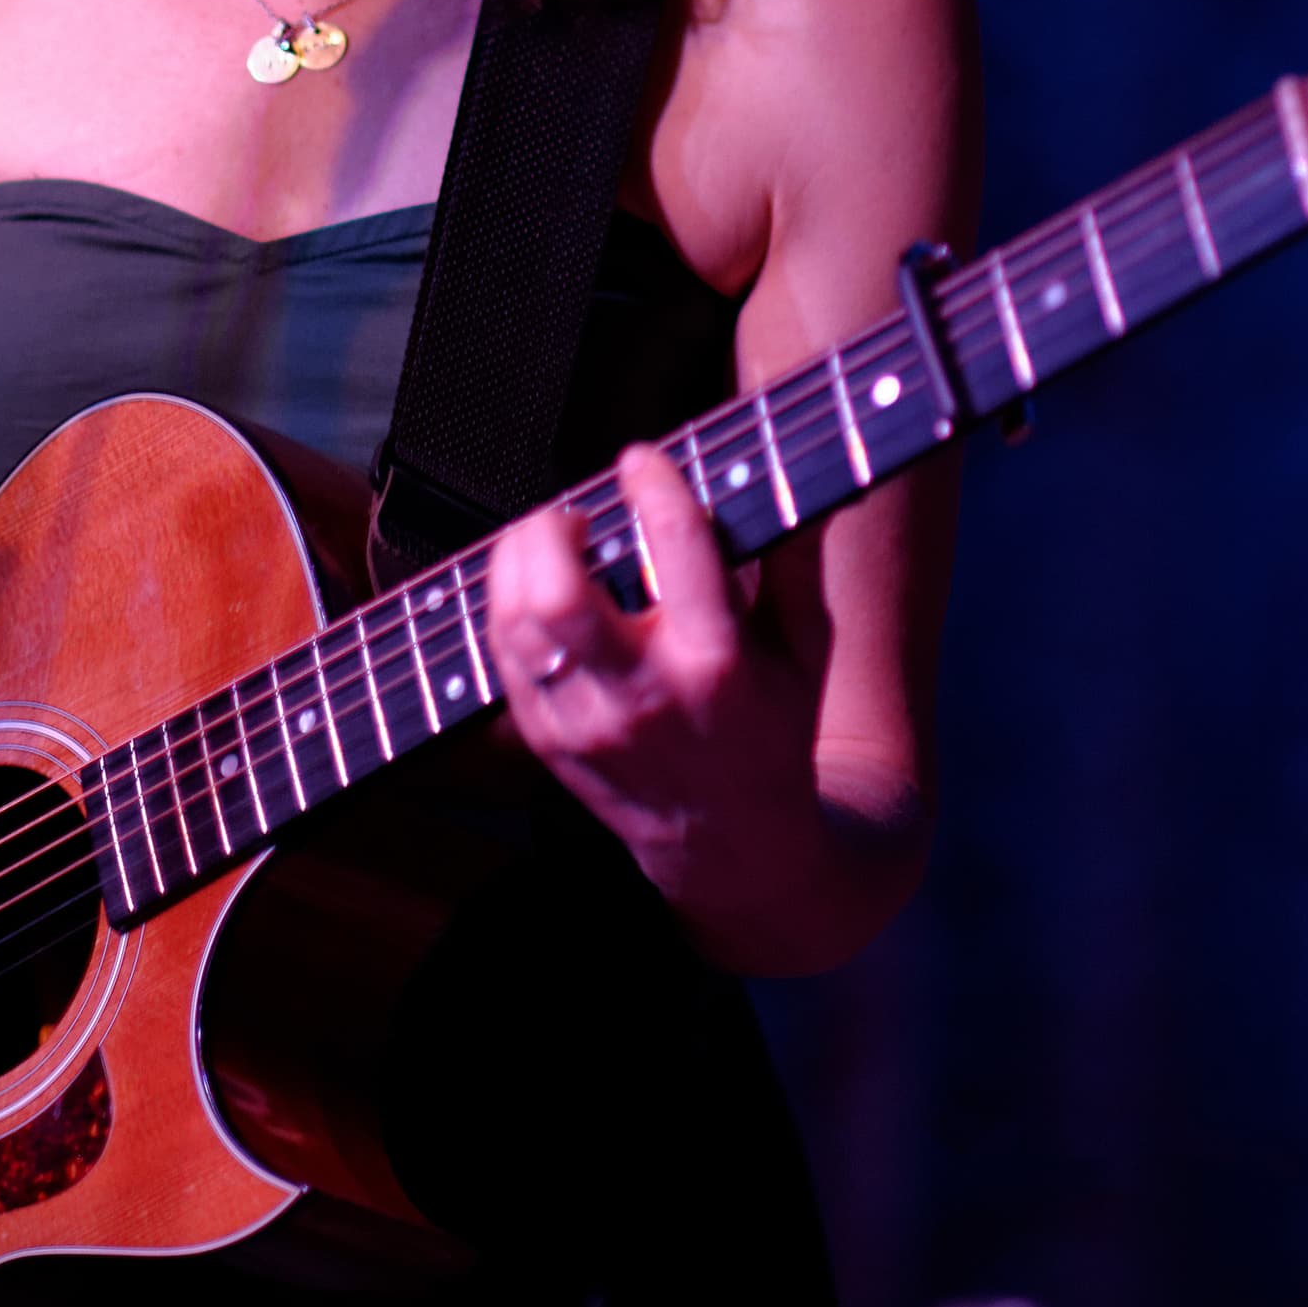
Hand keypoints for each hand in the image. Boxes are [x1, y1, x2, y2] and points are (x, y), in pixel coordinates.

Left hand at [484, 443, 833, 948]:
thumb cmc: (774, 728)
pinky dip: (507, 604)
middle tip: (575, 513)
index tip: (641, 461)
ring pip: (516, 621)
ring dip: (518, 560)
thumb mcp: (805, 645)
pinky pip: (502, 654)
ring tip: (549, 542)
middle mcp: (642, 696)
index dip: (651, 484)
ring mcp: (586, 724)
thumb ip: (795, 557)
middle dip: (552, 529)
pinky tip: (534, 585)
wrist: (735, 845)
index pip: (674, 545)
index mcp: (716, 663)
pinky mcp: (547, 740)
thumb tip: (804, 476)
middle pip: (558, 594)